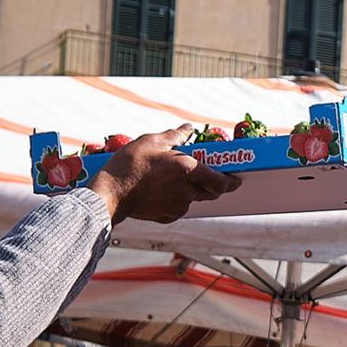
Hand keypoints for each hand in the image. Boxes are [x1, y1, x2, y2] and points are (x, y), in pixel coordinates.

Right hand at [88, 127, 238, 224]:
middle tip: (205, 175)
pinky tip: (160, 190)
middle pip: (209, 192)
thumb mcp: (152, 141)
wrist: (110, 193)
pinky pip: (178, 207)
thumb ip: (175, 136)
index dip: (230, 182)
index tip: (236, 180)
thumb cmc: (130, 164)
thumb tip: (189, 129)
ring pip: (192, 199)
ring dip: (189, 190)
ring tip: (172, 179)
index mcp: (188, 171)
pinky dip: (175, 199)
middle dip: (211, 185)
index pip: (220, 182)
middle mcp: (187, 192)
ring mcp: (178, 207)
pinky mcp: (168, 217)